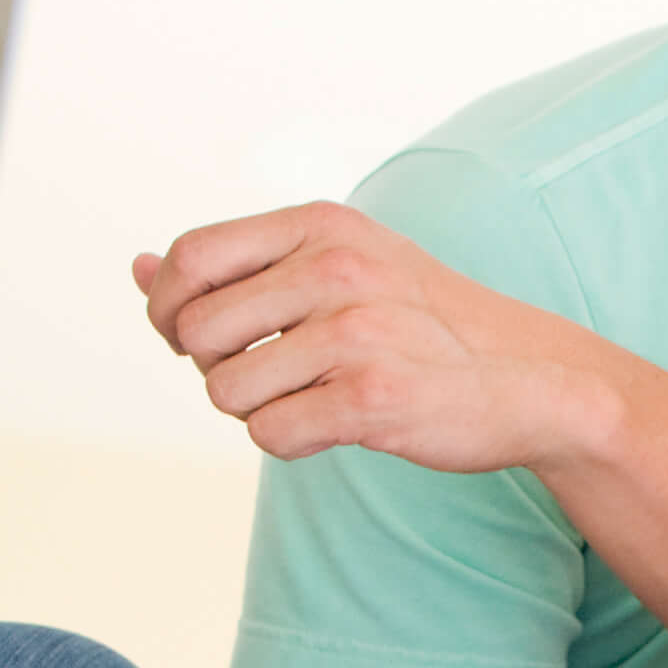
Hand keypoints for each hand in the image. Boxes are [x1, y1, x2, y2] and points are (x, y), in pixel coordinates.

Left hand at [136, 200, 617, 475]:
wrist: (530, 378)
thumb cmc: (419, 324)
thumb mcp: (335, 268)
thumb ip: (237, 266)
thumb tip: (137, 269)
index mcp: (322, 225)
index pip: (191, 257)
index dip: (168, 306)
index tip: (191, 337)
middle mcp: (337, 268)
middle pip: (197, 330)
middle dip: (211, 367)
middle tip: (261, 376)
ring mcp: (357, 332)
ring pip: (226, 391)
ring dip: (253, 409)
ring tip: (307, 398)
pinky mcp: (374, 398)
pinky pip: (271, 435)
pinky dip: (288, 442)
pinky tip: (332, 426)